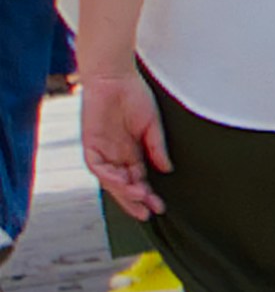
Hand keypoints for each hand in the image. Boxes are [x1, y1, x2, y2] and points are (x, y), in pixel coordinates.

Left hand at [77, 48, 158, 224]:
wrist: (114, 79)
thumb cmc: (135, 96)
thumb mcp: (152, 125)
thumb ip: (157, 148)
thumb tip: (166, 169)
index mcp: (132, 151)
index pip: (139, 179)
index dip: (147, 194)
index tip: (159, 207)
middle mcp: (116, 155)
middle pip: (124, 185)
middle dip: (135, 200)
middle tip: (147, 212)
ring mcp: (102, 152)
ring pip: (110, 180)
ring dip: (124, 190)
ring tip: (139, 197)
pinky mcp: (90, 146)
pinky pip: (97, 167)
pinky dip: (109, 176)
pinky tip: (121, 181)